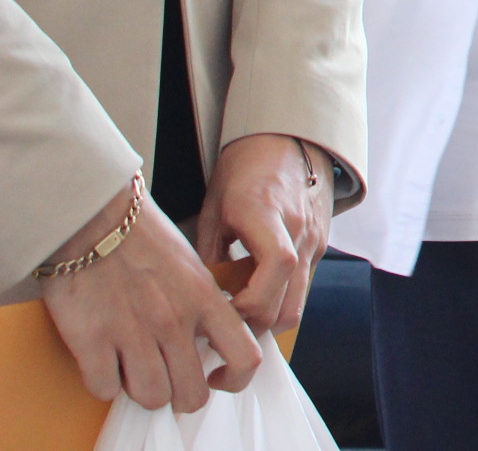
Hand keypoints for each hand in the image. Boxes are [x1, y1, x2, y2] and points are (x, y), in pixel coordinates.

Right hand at [41, 182, 259, 411]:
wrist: (95, 219)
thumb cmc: (144, 240)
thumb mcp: (193, 267)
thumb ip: (206, 305)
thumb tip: (210, 344)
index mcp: (206, 300)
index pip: (245, 357)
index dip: (235, 380)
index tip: (216, 378)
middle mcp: (175, 321)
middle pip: (191, 394)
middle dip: (181, 396)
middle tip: (169, 381)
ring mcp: (134, 333)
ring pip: (152, 398)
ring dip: (142, 391)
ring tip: (135, 371)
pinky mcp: (92, 340)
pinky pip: (105, 388)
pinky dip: (105, 384)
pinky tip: (105, 363)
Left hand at [197, 133, 333, 334]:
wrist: (285, 142)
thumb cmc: (243, 172)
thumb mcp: (214, 211)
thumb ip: (211, 258)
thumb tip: (203, 302)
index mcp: (267, 214)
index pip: (275, 268)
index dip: (248, 303)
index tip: (222, 312)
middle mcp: (299, 230)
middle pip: (288, 304)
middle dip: (254, 328)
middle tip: (225, 330)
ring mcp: (315, 240)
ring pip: (298, 303)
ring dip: (268, 317)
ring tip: (239, 314)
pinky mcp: (320, 244)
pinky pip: (301, 286)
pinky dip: (279, 298)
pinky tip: (256, 289)